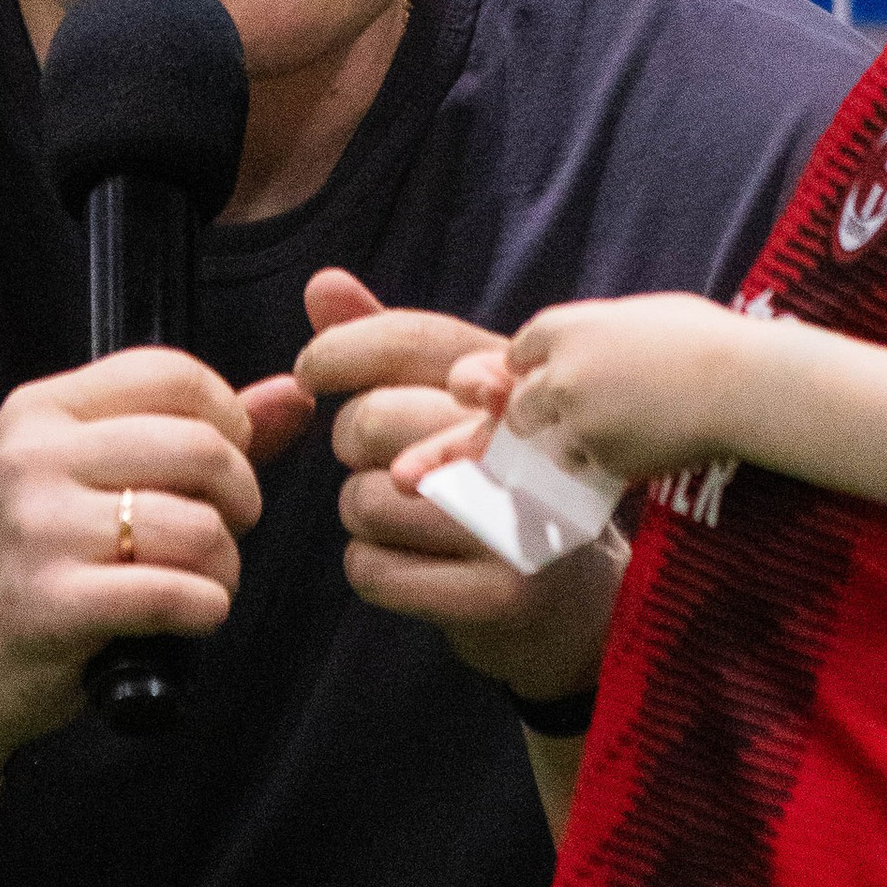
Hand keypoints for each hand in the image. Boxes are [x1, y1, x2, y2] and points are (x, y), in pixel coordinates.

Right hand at [0, 350, 269, 778]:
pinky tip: (190, 616)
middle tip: (224, 529)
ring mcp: (35, 530)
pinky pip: (173, 593)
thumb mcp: (95, 476)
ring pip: (197, 525)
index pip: (172, 375)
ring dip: (225, 565)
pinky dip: (206, 609)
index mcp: (42, 409)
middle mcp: (31, 457)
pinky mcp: (48, 603)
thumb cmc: (40, 561)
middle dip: (240, 496)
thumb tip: (292, 396)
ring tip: (204, 581)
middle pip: (199, 446)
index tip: (225, 464)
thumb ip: (195, 431)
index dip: (228, 421)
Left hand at [298, 269, 623, 703]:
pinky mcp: (500, 595)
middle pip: (375, 420)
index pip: (413, 341)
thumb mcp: (458, 405)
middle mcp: (524, 447)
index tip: (309, 369)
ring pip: (364, 500)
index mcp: (517, 385)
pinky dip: (371, 570)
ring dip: (361, 513)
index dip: (344, 348)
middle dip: (351, 439)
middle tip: (380, 460)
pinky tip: (408, 566)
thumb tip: (321, 283)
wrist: (577, 603)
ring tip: (406, 518)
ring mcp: (516, 524)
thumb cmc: (499, 486)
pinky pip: (374, 571)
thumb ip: (391, 348)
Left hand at [495, 292, 754, 487]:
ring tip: (605, 436)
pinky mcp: (605, 461)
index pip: (520, 350)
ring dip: (569, 443)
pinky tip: (635, 447)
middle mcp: (561, 377)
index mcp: (567, 330)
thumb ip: (598, 333)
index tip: (536, 373)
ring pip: (551, 445)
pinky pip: (590, 467)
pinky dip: (604, 462)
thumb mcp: (638, 315)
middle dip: (535, 412)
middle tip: (558, 416)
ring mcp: (580, 424)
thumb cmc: (701, 337)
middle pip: (521, 404)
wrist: (737, 384)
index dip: (528, 364)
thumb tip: (591, 348)